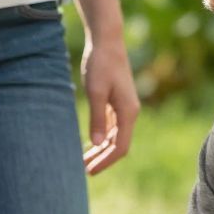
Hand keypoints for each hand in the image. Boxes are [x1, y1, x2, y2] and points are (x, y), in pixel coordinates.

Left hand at [81, 35, 139, 174]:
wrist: (107, 41)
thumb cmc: (100, 64)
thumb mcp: (96, 92)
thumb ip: (98, 118)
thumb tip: (98, 143)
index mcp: (128, 112)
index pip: (121, 147)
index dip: (106, 162)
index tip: (89, 171)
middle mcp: (130, 113)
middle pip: (119, 145)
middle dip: (103, 159)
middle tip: (83, 170)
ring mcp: (124, 107)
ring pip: (115, 136)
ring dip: (101, 150)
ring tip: (84, 160)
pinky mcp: (117, 102)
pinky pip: (112, 126)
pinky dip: (102, 137)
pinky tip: (91, 143)